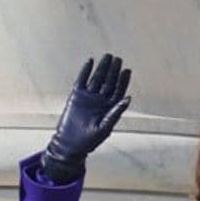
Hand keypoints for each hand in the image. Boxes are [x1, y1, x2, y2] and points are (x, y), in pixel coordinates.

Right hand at [40, 53, 131, 183]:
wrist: (71, 143)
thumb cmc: (90, 140)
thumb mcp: (105, 126)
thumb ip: (116, 112)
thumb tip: (128, 98)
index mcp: (109, 108)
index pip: (118, 91)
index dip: (123, 81)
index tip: (127, 70)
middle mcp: (100, 100)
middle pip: (109, 82)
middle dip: (114, 71)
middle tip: (118, 59)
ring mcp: (89, 97)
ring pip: (97, 78)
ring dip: (102, 68)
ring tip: (108, 57)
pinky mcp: (76, 95)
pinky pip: (82, 80)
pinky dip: (85, 71)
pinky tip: (90, 61)